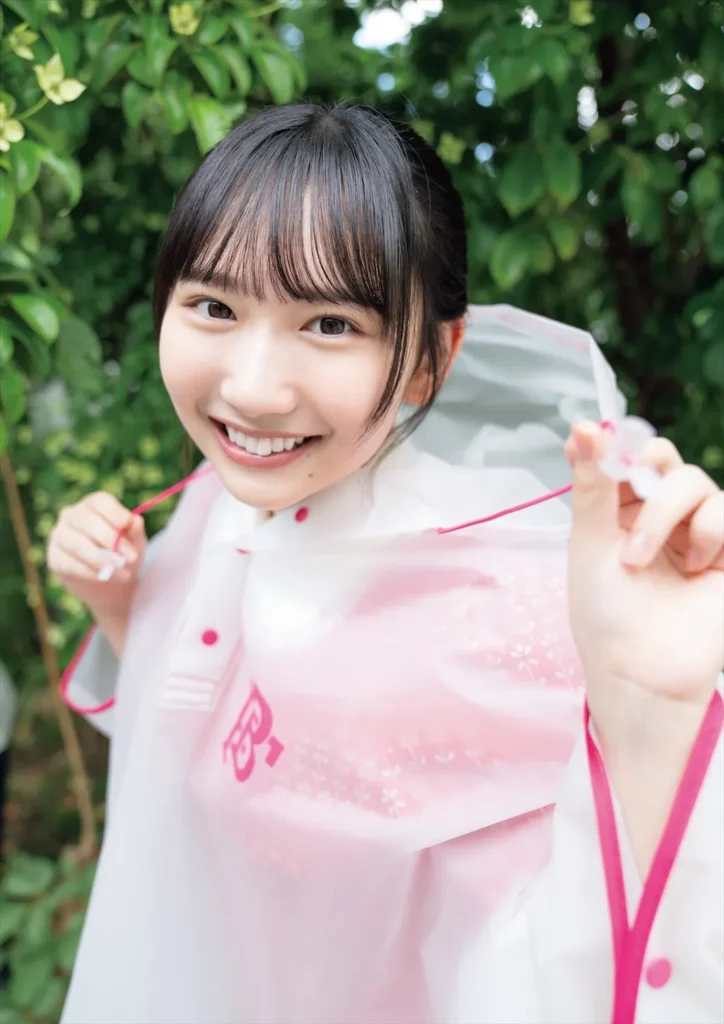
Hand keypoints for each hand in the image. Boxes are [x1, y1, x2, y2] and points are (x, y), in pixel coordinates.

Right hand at [47, 492, 146, 621]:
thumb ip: (134, 530)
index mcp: (93, 504)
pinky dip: (91, 572)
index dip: (114, 512)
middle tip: (131, 557)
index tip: (127, 525)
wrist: (108, 578)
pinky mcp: (55, 558)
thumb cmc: (122, 551)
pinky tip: (107, 577)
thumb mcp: (134, 539)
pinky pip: (71, 564)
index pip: (99, 501)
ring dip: (102, 560)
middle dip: (111, 540)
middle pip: (86, 521)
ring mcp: (59, 536)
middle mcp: (71, 515)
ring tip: (123, 573)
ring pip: (77, 545)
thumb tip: (135, 521)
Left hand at [566, 422, 722, 708]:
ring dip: (664, 515)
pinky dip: (708, 532)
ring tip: (639, 561)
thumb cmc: (604, 612)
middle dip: (642, 477)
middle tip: (624, 508)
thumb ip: (592, 483)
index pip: (624, 454)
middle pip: (661, 457)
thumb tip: (582, 425)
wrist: (641, 671)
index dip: (614, 443)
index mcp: (618, 510)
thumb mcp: (589, 541)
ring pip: (692, 480)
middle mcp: (657, 515)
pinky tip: (693, 567)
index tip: (593, 437)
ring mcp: (695, 530)